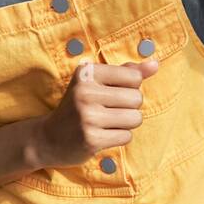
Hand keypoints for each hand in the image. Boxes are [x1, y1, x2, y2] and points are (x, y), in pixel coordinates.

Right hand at [30, 59, 158, 168]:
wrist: (48, 138)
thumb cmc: (79, 105)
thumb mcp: (97, 82)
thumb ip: (127, 72)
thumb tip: (155, 64)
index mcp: (87, 72)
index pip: (134, 77)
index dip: (131, 87)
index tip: (112, 92)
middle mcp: (85, 92)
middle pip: (137, 98)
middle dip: (131, 107)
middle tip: (110, 110)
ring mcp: (87, 116)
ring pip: (135, 118)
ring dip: (127, 123)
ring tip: (108, 123)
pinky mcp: (91, 139)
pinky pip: (126, 136)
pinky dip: (120, 137)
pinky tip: (103, 135)